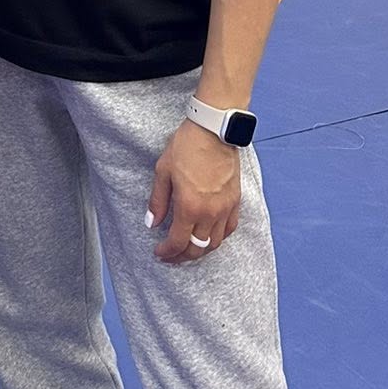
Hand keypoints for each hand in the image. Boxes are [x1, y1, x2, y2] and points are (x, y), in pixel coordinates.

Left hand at [146, 120, 241, 264]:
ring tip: (188, 248)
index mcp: (189, 207)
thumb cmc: (186, 147)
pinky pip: (229, 229)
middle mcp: (209, 213)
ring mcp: (225, 208)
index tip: (159, 253)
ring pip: (215, 243)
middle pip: (197, 248)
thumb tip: (152, 223)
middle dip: (182, 256)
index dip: (167, 252)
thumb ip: (158, 201)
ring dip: (200, 250)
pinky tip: (209, 235)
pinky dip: (219, 238)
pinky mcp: (235, 201)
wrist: (213, 132)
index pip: (178, 242)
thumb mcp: (163, 172)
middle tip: (171, 256)